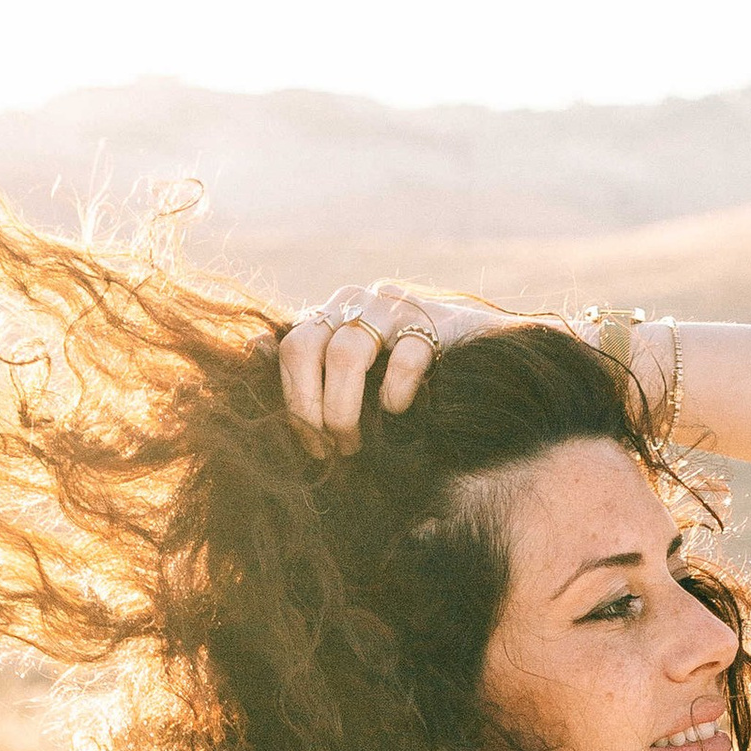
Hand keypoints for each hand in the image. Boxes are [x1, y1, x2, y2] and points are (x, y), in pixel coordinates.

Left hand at [275, 283, 507, 459]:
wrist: (495, 366)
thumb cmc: (419, 381)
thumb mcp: (361, 381)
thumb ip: (312, 368)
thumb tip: (254, 348)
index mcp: (335, 315)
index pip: (291, 346)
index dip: (293, 401)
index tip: (311, 445)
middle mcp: (359, 302)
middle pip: (307, 344)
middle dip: (311, 407)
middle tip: (331, 448)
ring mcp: (396, 306)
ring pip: (347, 353)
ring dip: (344, 410)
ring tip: (358, 443)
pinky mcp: (437, 319)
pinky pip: (402, 357)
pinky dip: (395, 394)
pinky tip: (401, 412)